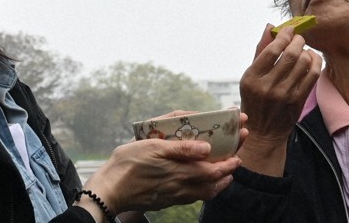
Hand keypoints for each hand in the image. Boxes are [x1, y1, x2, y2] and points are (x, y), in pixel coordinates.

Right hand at [81, 138, 240, 214]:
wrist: (109, 191)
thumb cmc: (127, 164)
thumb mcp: (153, 147)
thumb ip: (182, 148)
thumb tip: (207, 148)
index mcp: (181, 171)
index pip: (215, 169)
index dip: (230, 160)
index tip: (239, 151)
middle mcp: (182, 187)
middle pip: (214, 182)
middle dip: (229, 170)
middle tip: (236, 159)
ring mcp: (174, 196)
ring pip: (205, 193)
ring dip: (219, 183)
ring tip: (225, 174)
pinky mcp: (166, 201)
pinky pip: (193, 198)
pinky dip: (204, 191)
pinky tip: (201, 185)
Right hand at [237, 24, 321, 175]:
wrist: (263, 132)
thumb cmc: (255, 99)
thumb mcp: (250, 76)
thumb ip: (260, 50)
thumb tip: (270, 26)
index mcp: (252, 78)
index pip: (271, 50)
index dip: (283, 35)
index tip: (288, 29)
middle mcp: (268, 86)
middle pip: (290, 55)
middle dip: (297, 40)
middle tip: (298, 37)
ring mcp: (285, 95)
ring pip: (304, 63)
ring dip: (306, 51)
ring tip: (303, 49)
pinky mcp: (298, 101)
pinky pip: (313, 75)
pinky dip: (315, 62)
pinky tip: (311, 59)